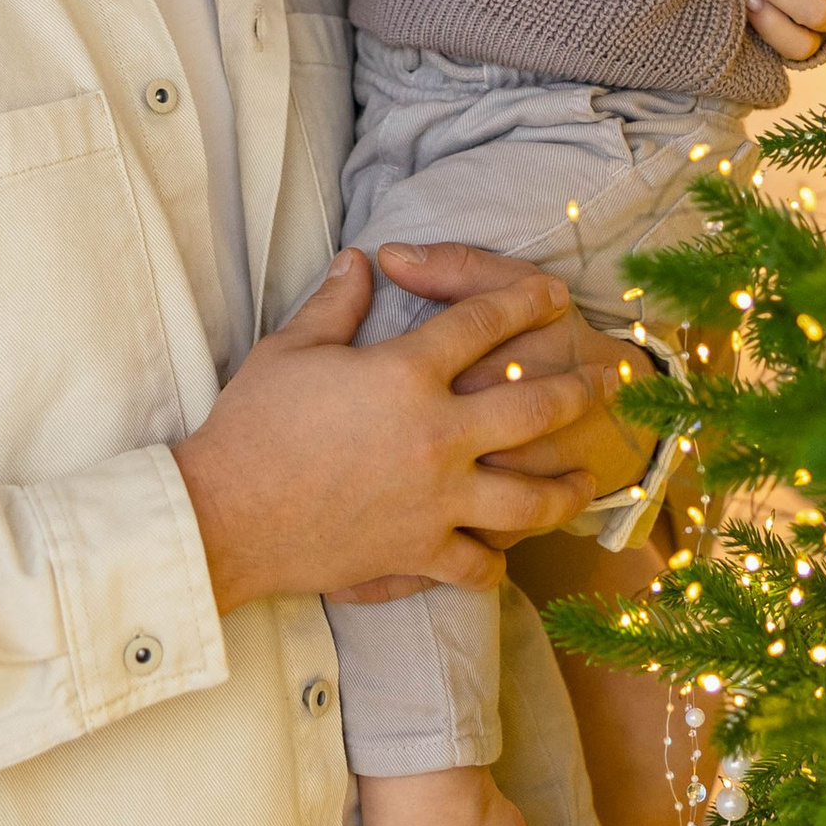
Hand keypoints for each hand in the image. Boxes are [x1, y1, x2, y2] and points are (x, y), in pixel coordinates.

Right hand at [176, 251, 599, 612]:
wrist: (224, 517)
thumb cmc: (251, 426)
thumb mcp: (290, 349)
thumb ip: (336, 303)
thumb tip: (360, 261)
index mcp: (407, 376)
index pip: (483, 323)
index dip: (523, 300)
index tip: (551, 292)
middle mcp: (438, 437)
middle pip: (533, 407)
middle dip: (576, 389)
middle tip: (601, 381)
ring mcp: (436, 502)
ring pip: (529, 497)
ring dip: (565, 485)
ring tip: (585, 478)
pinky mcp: (419, 555)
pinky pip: (478, 564)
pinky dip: (497, 560)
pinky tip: (508, 553)